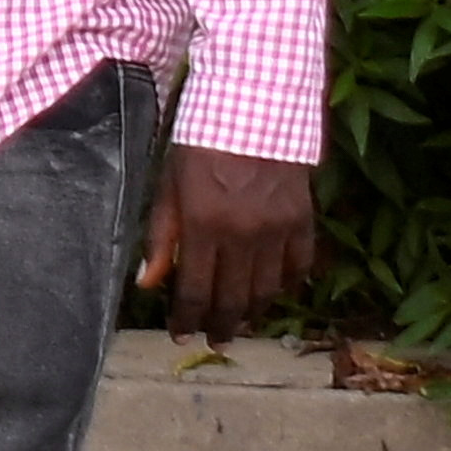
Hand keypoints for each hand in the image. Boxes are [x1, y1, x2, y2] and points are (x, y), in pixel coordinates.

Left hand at [142, 144, 316, 340]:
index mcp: (203, 227)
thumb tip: (147, 285)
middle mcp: (243, 235)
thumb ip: (160, 237)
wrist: (252, 111)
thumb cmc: (197, 145)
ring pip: (268, 290)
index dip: (186, 319)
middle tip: (214, 339)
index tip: (179, 334)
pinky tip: (275, 292)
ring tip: (241, 323)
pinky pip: (299, 267)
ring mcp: (278, 231)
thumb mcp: (167, 187)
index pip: (194, 291)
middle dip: (221, 325)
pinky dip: (287, 285)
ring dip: (253, 312)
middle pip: (234, 299)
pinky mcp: (304, 221)